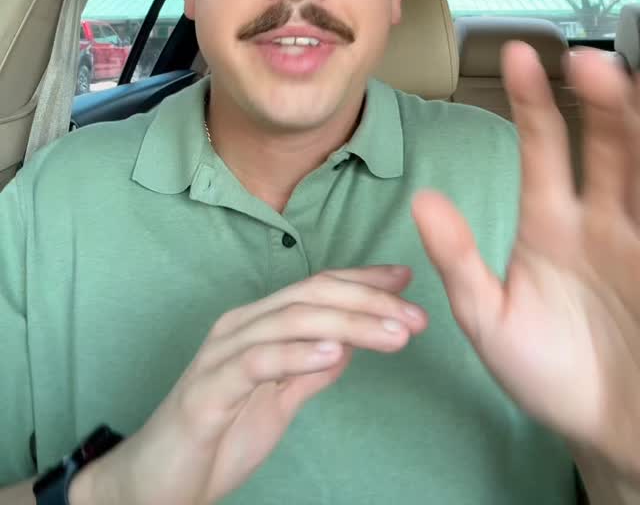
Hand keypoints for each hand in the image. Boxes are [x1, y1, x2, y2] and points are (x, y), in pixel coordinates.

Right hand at [71, 265, 425, 504]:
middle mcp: (238, 327)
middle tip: (415, 315)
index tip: (407, 278)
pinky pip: (257, 362)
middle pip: (311, 296)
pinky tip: (334, 354)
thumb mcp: (276, 399)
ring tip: (394, 332)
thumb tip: (347, 341)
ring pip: (291, 321)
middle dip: (369, 301)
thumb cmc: (215, 437)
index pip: (317, 288)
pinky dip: (297, 353)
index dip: (364, 280)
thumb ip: (307, 368)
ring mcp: (221, 356)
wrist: (154, 484)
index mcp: (256, 325)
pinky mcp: (207, 392)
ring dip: (350, 324)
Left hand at [412, 42, 639, 479]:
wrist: (600, 430)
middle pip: (606, 148)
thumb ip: (457, 260)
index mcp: (550, 223)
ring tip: (624, 85)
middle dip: (601, 103)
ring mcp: (637, 243)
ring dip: (637, 130)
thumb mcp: (488, 319)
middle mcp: (600, 221)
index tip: (519, 55)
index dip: (532, 102)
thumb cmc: (543, 369)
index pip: (542, 148)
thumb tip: (421, 200)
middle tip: (592, 63)